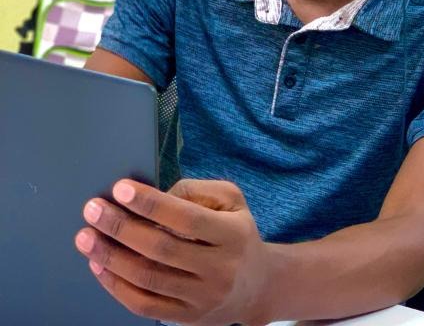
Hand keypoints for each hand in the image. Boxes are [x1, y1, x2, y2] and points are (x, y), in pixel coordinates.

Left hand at [74, 179, 273, 324]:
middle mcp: (220, 268)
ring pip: (148, 278)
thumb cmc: (238, 233)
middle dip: (121, 227)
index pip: (187, 218)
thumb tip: (158, 196)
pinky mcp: (187, 318)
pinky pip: (144, 305)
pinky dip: (117, 286)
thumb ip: (198, 191)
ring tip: (86, 237)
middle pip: (161, 249)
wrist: (258, 285)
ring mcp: (202, 297)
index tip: (121, 188)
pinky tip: (99, 266)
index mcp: (233, 234)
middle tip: (93, 209)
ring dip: (111, 256)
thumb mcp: (232, 201)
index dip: (151, 204)